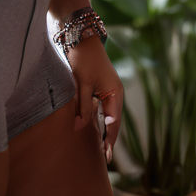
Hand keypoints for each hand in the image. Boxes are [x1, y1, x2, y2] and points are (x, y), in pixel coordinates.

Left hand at [66, 35, 123, 163]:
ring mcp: (109, 90)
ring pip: (109, 115)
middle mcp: (115, 93)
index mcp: (115, 93)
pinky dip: (101, 120)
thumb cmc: (84, 59)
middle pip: (114, 121)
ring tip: (102, 149)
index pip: (114, 122)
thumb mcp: (82, 84)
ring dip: (106, 130)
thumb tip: (80, 128)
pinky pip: (103, 108)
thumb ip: (83, 107)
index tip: (106, 156)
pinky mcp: (100, 88)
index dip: (110, 140)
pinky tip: (97, 129)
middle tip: (106, 158)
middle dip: (110, 138)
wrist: (81, 36)